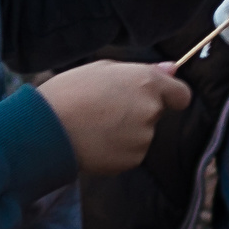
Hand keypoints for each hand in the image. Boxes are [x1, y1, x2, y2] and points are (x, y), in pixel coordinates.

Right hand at [36, 59, 191, 173]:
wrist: (47, 128)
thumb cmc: (70, 91)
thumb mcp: (104, 68)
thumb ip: (143, 70)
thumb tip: (173, 68)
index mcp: (147, 83)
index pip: (181, 94)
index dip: (170, 95)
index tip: (157, 96)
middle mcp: (151, 111)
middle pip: (155, 113)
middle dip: (138, 111)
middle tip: (106, 108)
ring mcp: (142, 138)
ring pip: (141, 134)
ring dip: (126, 131)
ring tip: (95, 125)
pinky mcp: (131, 160)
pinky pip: (129, 153)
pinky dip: (117, 149)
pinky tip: (94, 141)